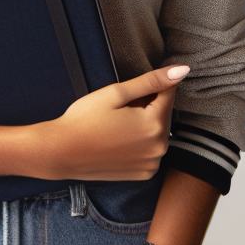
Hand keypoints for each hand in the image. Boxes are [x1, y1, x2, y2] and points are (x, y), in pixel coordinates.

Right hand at [34, 64, 187, 182]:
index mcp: (155, 124)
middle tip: (118, 107)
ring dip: (145, 123)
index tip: (131, 89)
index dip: (150, 85)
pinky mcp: (144, 174)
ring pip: (157, 132)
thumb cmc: (85, 119)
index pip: (168, 93)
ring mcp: (152, 164)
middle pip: (163, 114)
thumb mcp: (116, 93)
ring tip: (116, 124)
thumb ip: (151, 81)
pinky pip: (150, 150)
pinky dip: (141, 142)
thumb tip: (183, 70)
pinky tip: (118, 139)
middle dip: (147, 105)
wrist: (61, 152)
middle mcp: (160, 148)